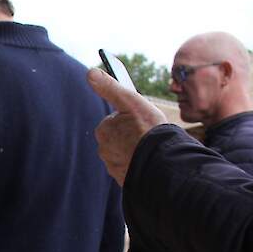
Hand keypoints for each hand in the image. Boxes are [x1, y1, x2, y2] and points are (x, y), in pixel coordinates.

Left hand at [86, 68, 167, 185]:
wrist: (162, 163)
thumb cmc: (148, 129)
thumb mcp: (131, 101)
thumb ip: (110, 87)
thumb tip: (90, 72)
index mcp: (104, 130)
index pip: (117, 121)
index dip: (132, 120)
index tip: (143, 123)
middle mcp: (104, 150)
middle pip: (120, 138)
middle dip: (132, 136)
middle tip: (148, 135)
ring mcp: (113, 166)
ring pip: (125, 154)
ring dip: (135, 151)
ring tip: (149, 149)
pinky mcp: (123, 180)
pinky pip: (130, 169)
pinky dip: (138, 165)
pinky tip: (148, 162)